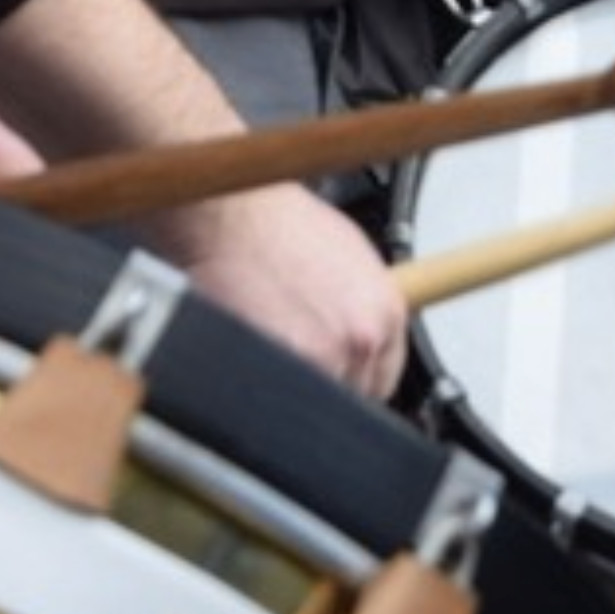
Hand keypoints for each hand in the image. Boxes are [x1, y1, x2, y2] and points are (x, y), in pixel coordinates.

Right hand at [153, 182, 409, 402]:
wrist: (228, 212)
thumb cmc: (277, 225)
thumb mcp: (350, 259)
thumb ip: (364, 309)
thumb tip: (368, 341)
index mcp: (386, 312)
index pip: (385, 379)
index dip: (356, 380)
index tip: (341, 377)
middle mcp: (364, 336)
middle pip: (354, 393)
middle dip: (328, 382)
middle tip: (300, 357)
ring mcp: (326, 354)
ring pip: (318, 400)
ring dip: (298, 386)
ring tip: (274, 346)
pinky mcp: (285, 364)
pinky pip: (282, 396)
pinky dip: (268, 385)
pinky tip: (256, 349)